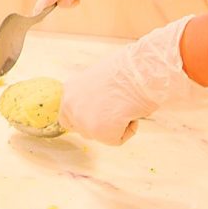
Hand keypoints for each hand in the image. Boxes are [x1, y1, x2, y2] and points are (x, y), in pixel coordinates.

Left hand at [61, 15, 207, 144]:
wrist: (139, 69)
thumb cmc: (126, 68)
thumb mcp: (100, 80)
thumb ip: (93, 96)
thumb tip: (101, 109)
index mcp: (70, 90)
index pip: (68, 116)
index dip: (86, 119)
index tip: (101, 115)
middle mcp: (70, 106)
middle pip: (83, 130)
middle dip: (100, 125)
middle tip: (117, 109)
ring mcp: (83, 121)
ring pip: (100, 136)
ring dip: (114, 126)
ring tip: (125, 106)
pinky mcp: (100, 132)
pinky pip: (117, 140)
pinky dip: (128, 130)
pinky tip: (131, 112)